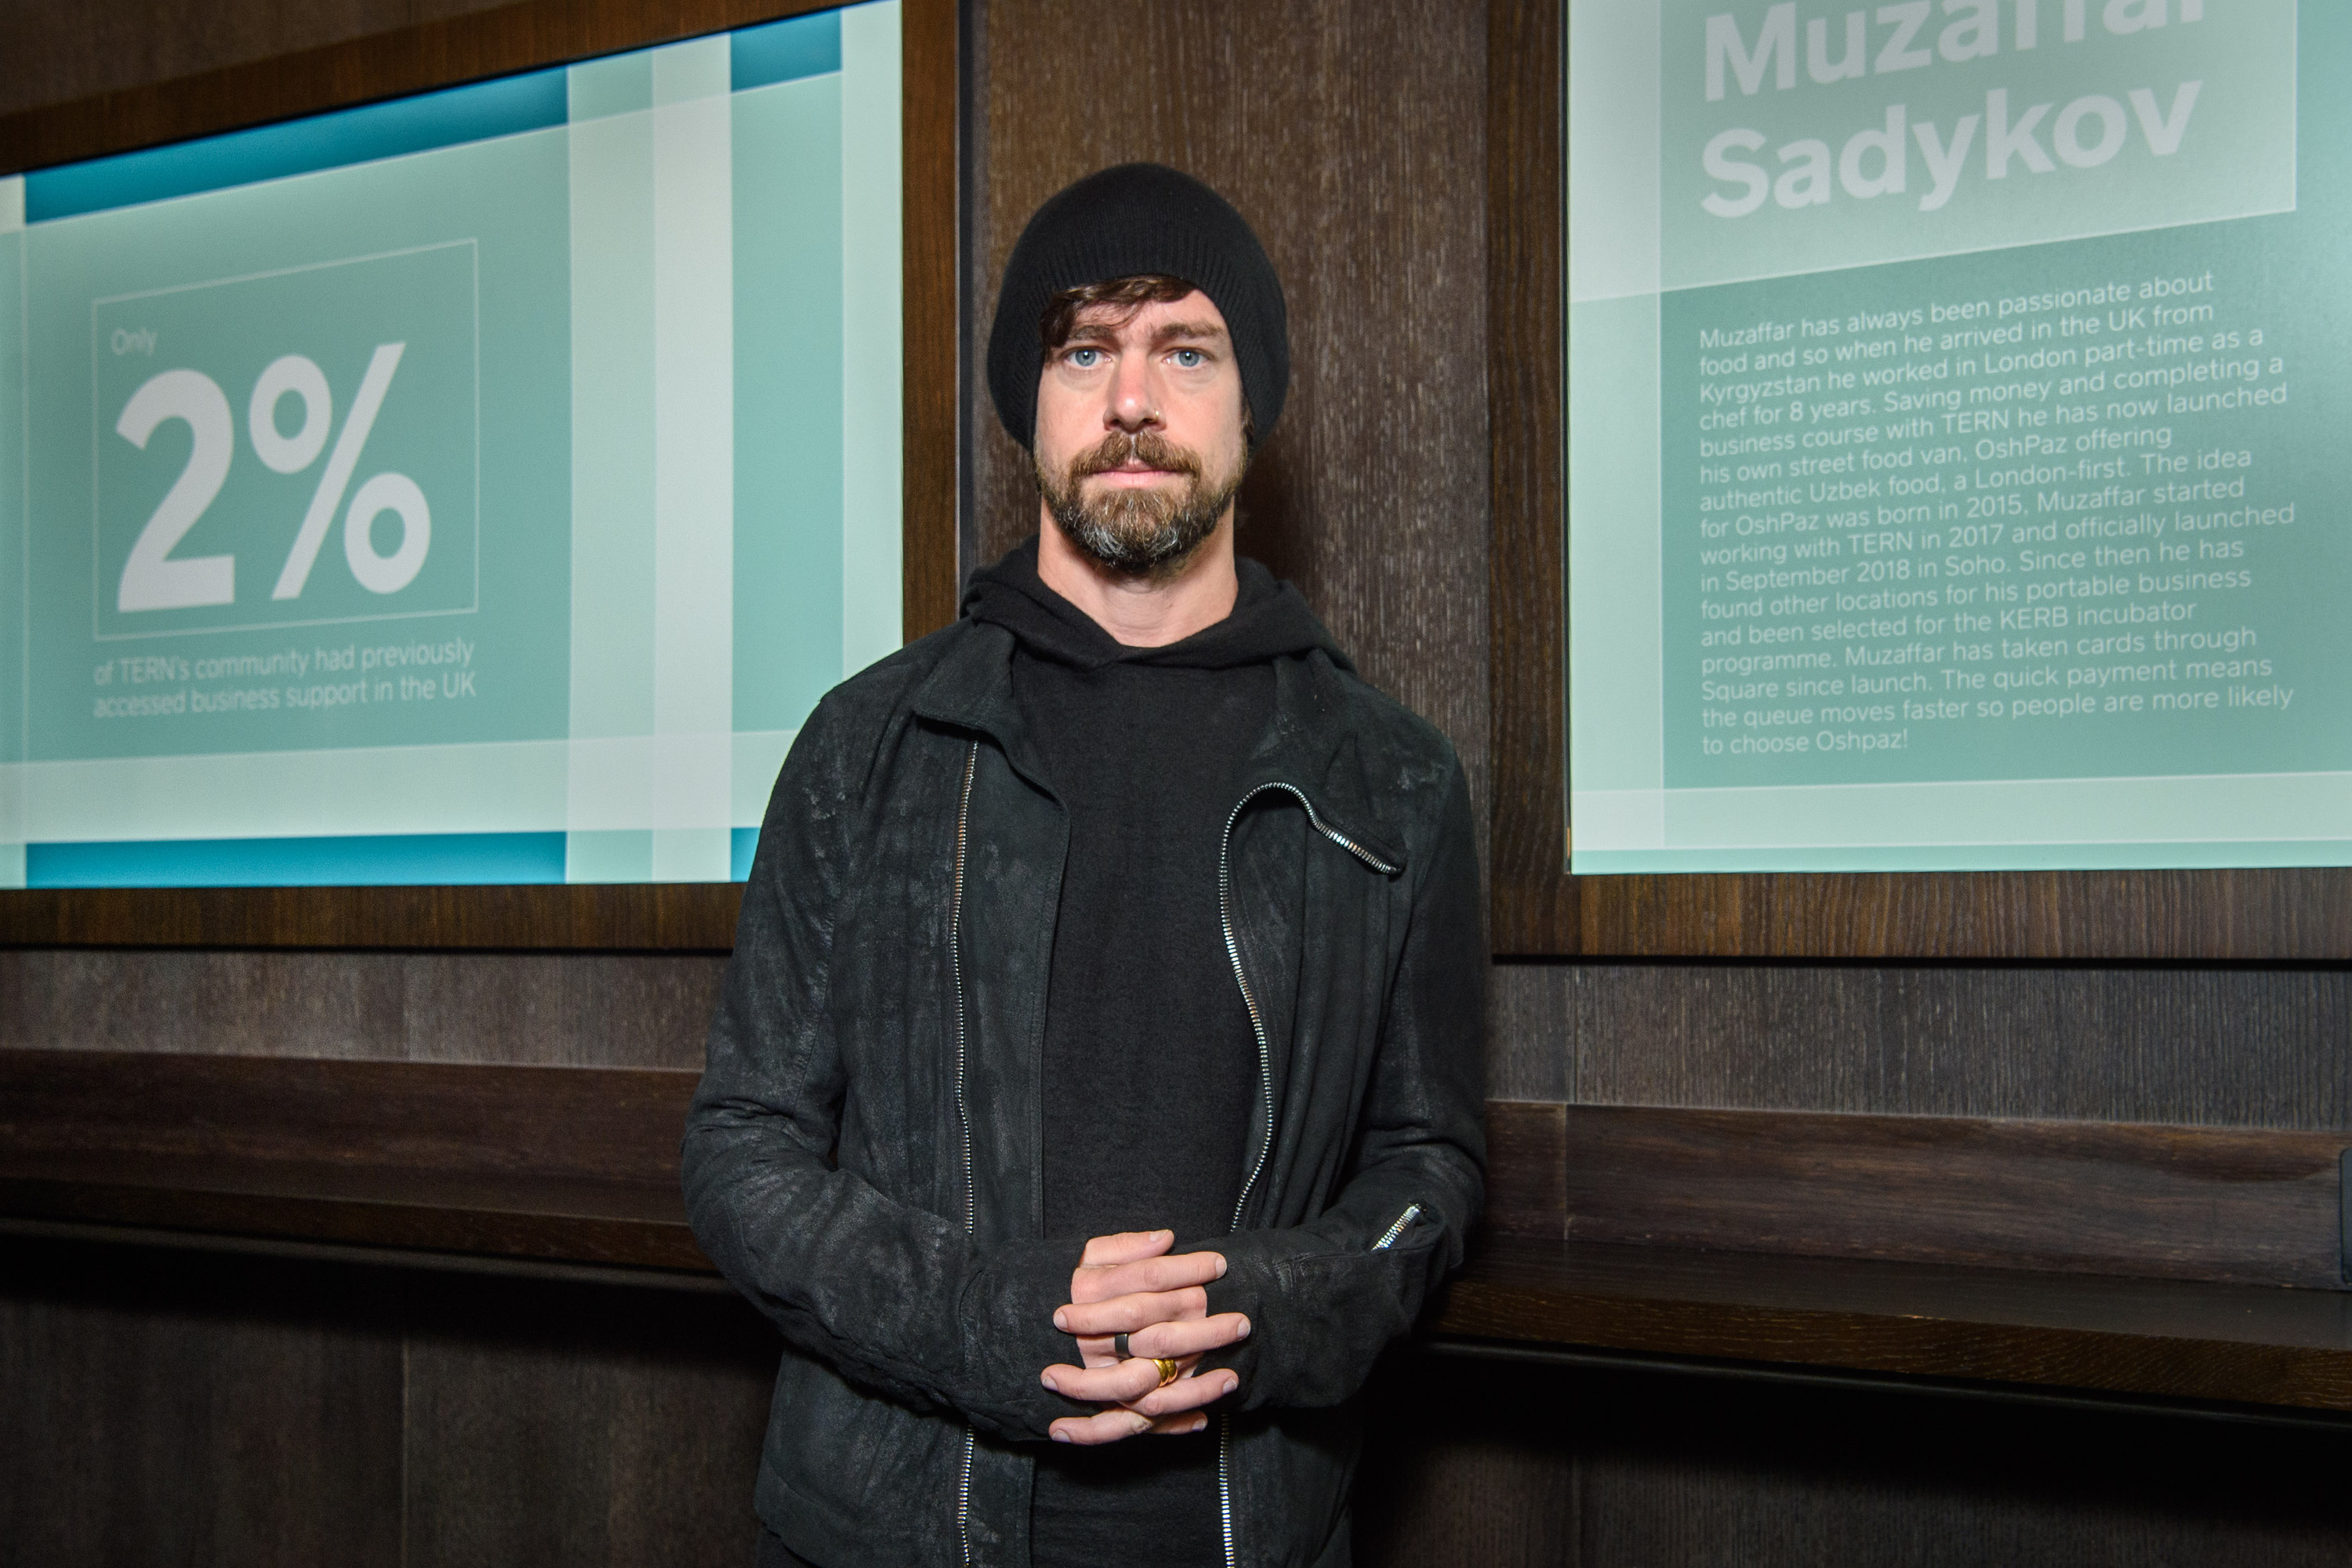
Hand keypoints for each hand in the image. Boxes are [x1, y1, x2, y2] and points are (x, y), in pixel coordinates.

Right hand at [1040, 1229, 1250, 1444]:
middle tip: (1243, 1323)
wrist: (1005, 1333)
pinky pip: (1132, 1425)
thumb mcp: (1083, 1257)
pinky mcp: (1099, 1405)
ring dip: (1194, 1389)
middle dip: (1205, 1331)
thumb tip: (1166, 1239)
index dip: (1187, 1269)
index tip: (1219, 1264)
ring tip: (1232, 1378)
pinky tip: (1201, 1419)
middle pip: (1158, 1335)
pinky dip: (1166, 1426)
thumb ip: (1122, 1247)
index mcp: (1090, 1294)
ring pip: (1150, 1391)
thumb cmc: (1057, 1288)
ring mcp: (1097, 1377)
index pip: (1148, 1279)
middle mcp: (1095, 1340)